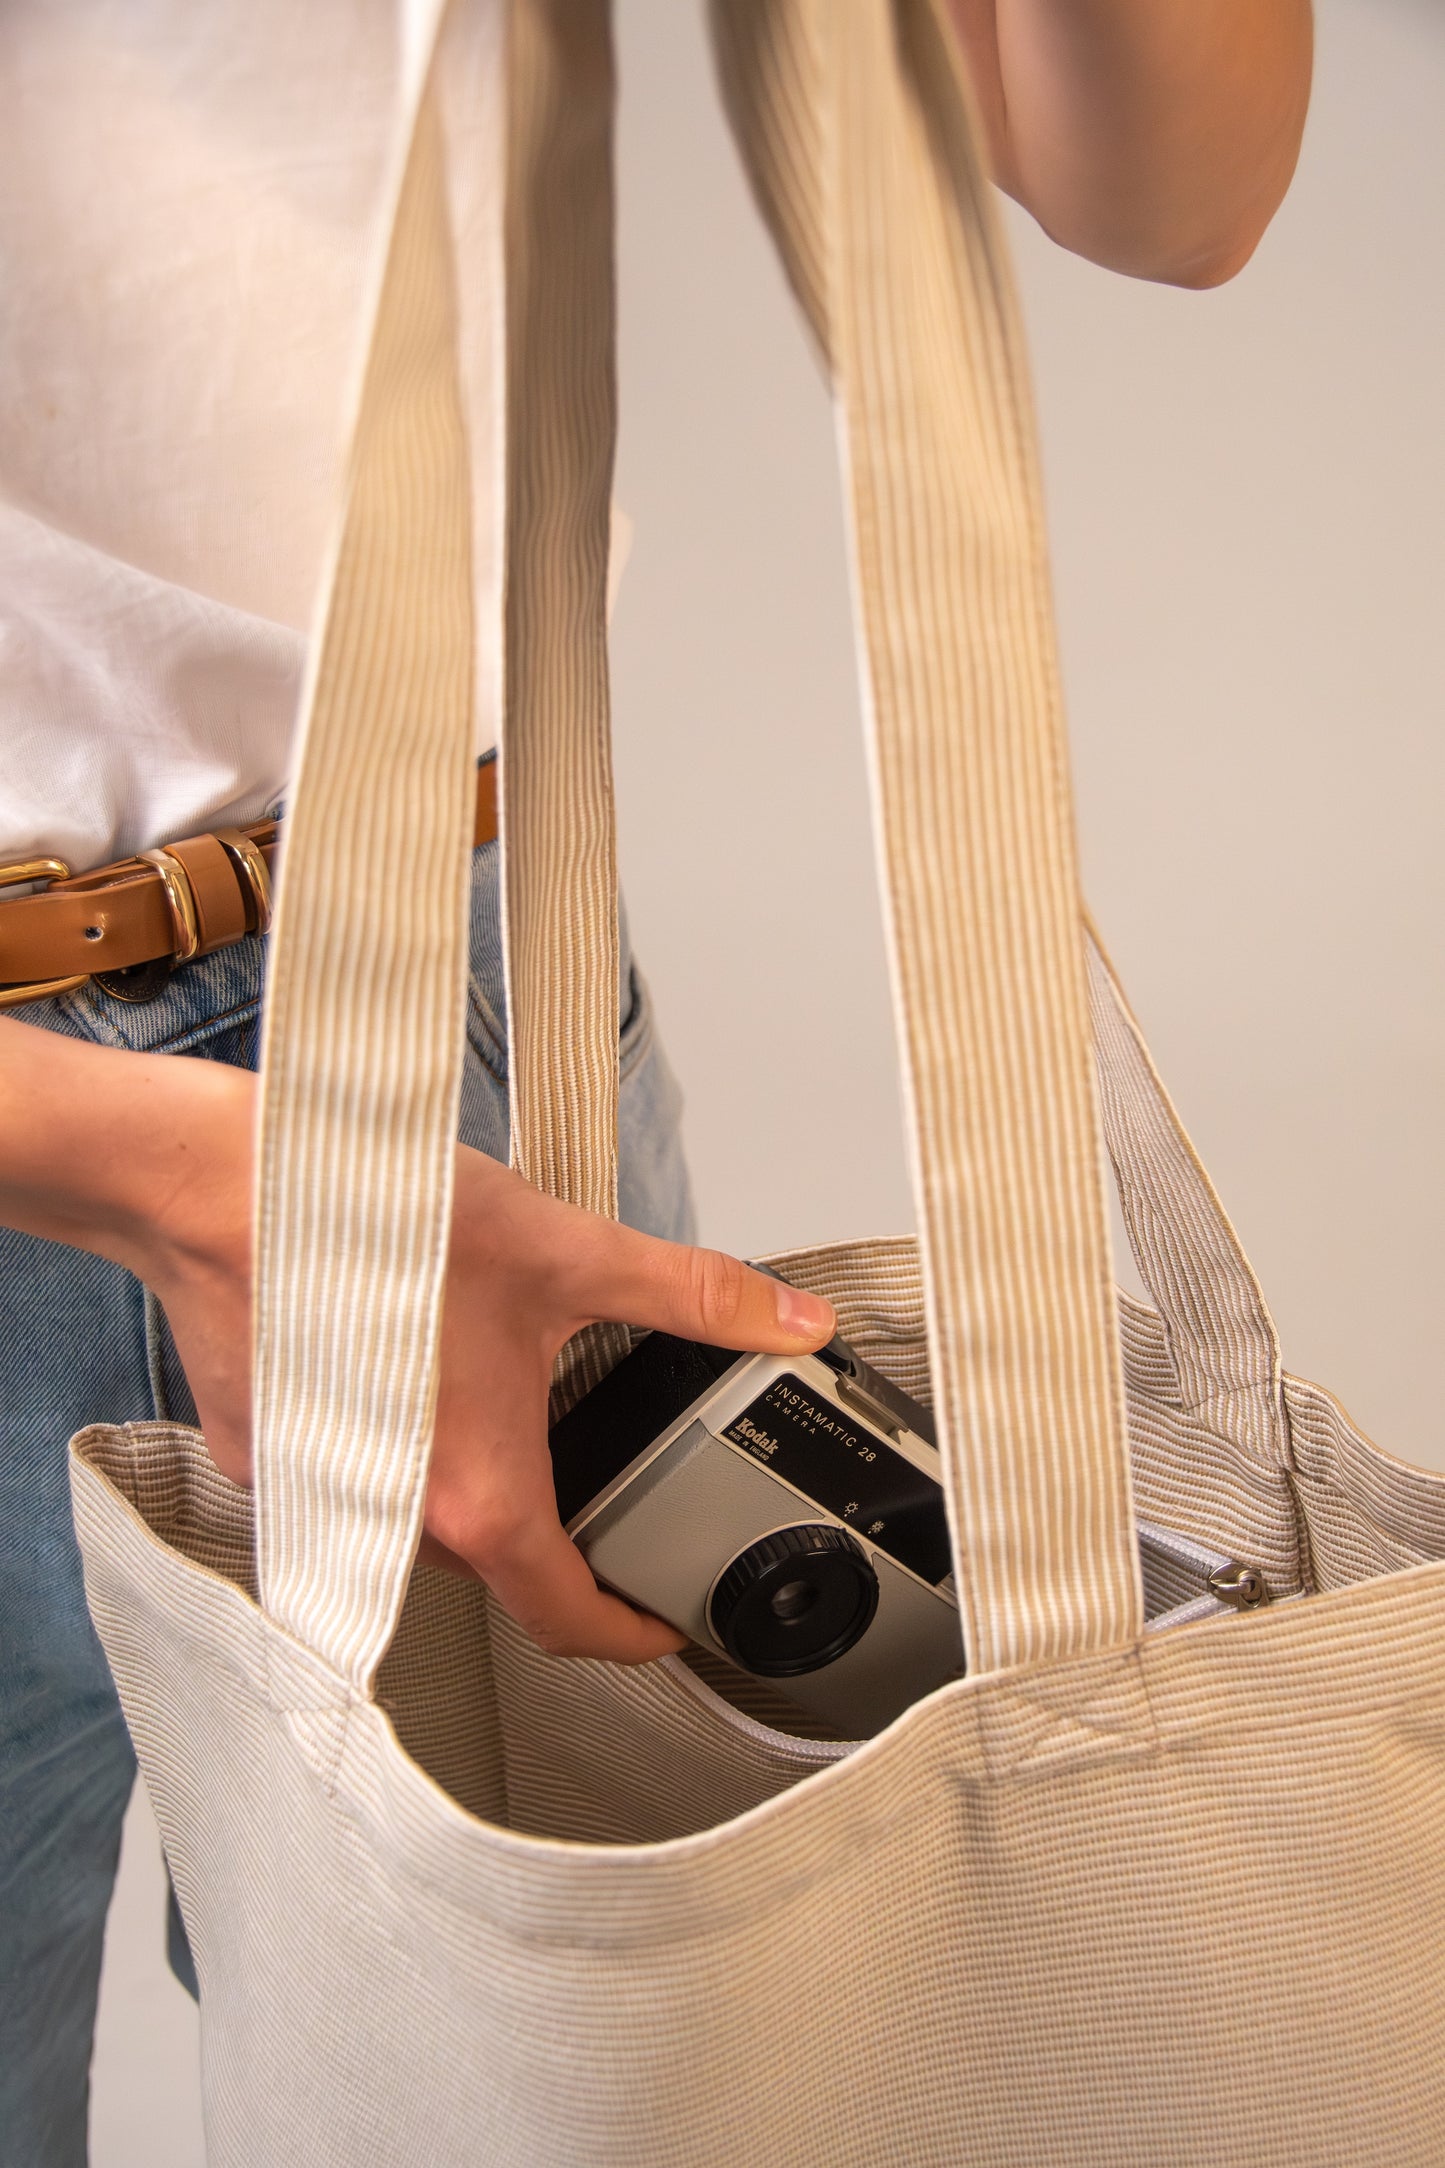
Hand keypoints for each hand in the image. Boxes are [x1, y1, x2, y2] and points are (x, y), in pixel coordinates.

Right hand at [0, 1020, 835, 1662]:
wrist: (216, 1191)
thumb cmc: (372, 1225)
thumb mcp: (565, 1255)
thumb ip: (690, 1293)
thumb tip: (790, 1320)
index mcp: (479, 1498)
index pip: (569, 1618)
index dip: (633, 1634)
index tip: (665, 1625)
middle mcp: (396, 1520)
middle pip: (500, 1566)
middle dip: (555, 1529)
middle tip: (599, 1473)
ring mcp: (323, 1501)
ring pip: (424, 1526)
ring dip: (471, 1486)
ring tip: (503, 1403)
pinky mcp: (269, 1464)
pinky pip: (355, 1486)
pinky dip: (395, 1451)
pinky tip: (409, 1375)